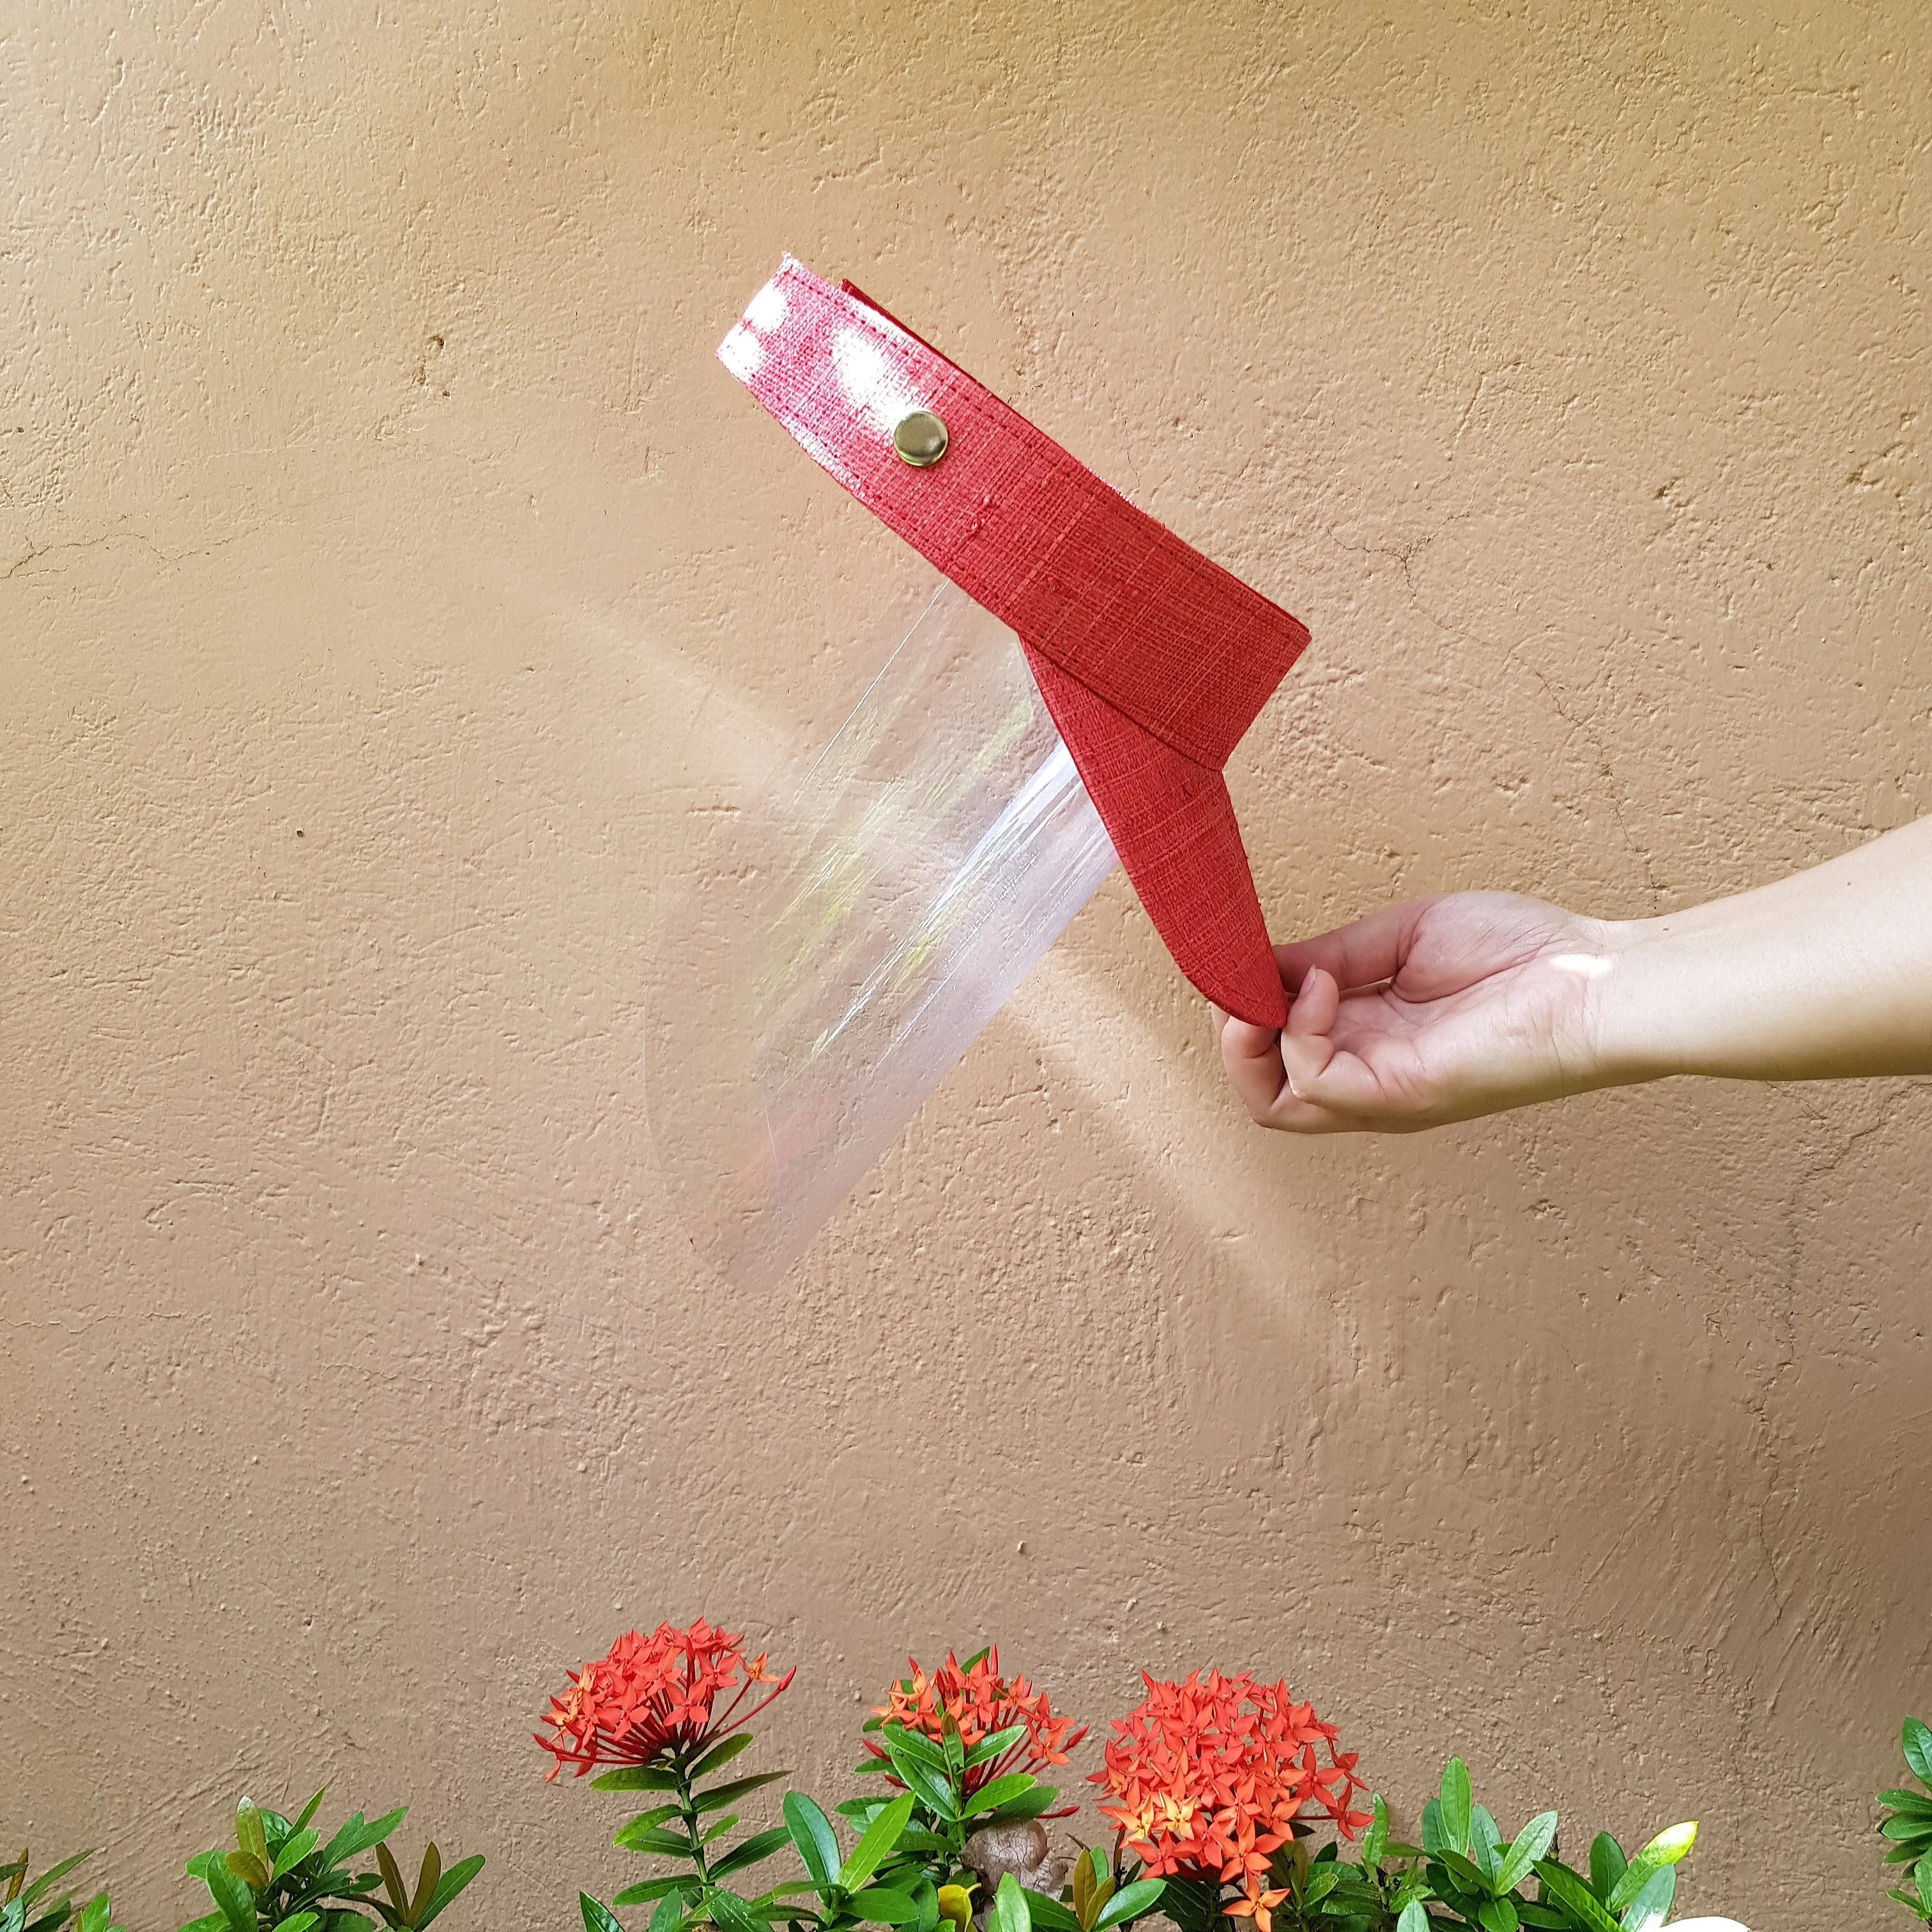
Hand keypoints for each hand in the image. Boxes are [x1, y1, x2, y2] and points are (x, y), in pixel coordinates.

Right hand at [1218, 892, 1617, 1132]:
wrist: (1598, 982)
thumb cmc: (1524, 956)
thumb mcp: (1400, 938)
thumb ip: (1332, 955)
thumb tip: (1264, 962)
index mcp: (1368, 1039)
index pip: (1276, 1048)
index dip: (1245, 1006)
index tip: (1241, 953)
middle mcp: (1367, 1075)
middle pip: (1262, 1091)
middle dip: (1232, 1037)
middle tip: (1238, 985)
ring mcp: (1381, 1093)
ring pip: (1273, 1102)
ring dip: (1250, 1040)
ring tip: (1270, 987)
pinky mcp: (1401, 1095)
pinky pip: (1315, 1081)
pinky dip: (1299, 1031)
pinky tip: (1326, 985)